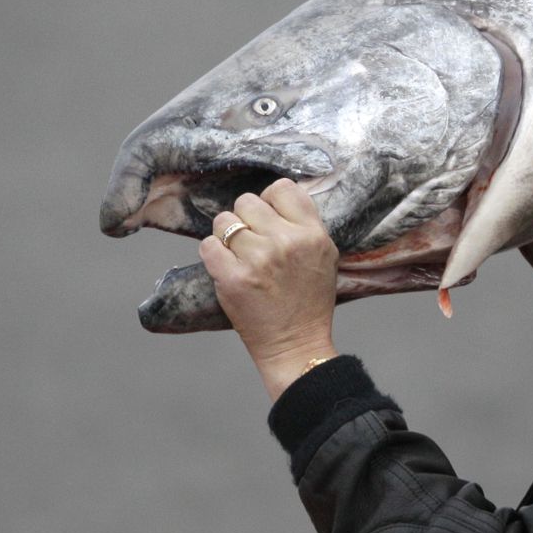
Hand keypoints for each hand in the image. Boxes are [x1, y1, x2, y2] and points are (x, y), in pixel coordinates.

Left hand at [199, 179, 340, 400]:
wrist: (296, 344)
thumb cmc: (309, 301)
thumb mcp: (324, 256)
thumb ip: (304, 226)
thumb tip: (274, 198)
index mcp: (313, 235)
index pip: (282, 188)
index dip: (270, 200)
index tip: (268, 218)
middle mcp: (286, 242)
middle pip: (247, 201)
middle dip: (246, 219)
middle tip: (253, 242)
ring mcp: (258, 259)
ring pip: (224, 221)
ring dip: (227, 236)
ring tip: (239, 256)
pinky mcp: (232, 278)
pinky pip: (208, 245)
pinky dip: (213, 255)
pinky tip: (226, 268)